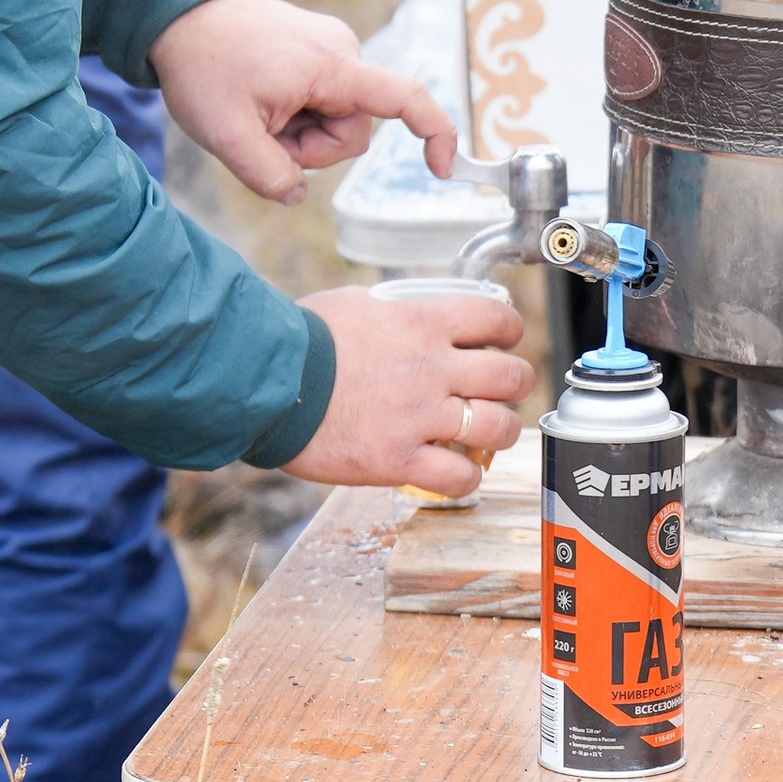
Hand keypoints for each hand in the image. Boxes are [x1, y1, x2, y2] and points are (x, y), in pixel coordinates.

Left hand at [150, 0, 457, 203]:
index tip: (442, 168)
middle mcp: (342, 50)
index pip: (404, 97)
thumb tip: (298, 194)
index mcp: (331, 66)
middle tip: (258, 133)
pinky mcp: (317, 50)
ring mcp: (330, 48)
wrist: (178, 15)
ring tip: (254, 111)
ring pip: (334, 120)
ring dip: (298, 132)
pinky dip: (294, 114)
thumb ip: (269, 177)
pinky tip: (259, 100)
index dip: (435, 133)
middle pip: (351, 130)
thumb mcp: (226, 137)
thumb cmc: (202, 68)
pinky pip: (321, 101)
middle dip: (309, 147)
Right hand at [289, 282, 533, 492]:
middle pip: (510, 376)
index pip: (496, 319)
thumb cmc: (300, 340)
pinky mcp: (398, 459)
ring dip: (501, 430)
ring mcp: (419, 417)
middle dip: (516, 382)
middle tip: (504, 390)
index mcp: (423, 324)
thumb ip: (390, 312)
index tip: (507, 341)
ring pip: (497, 428)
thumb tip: (400, 314)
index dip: (512, 331)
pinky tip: (457, 470)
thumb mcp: (353, 304)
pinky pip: (459, 477)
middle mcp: (431, 369)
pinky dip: (467, 476)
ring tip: (489, 433)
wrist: (266, 382)